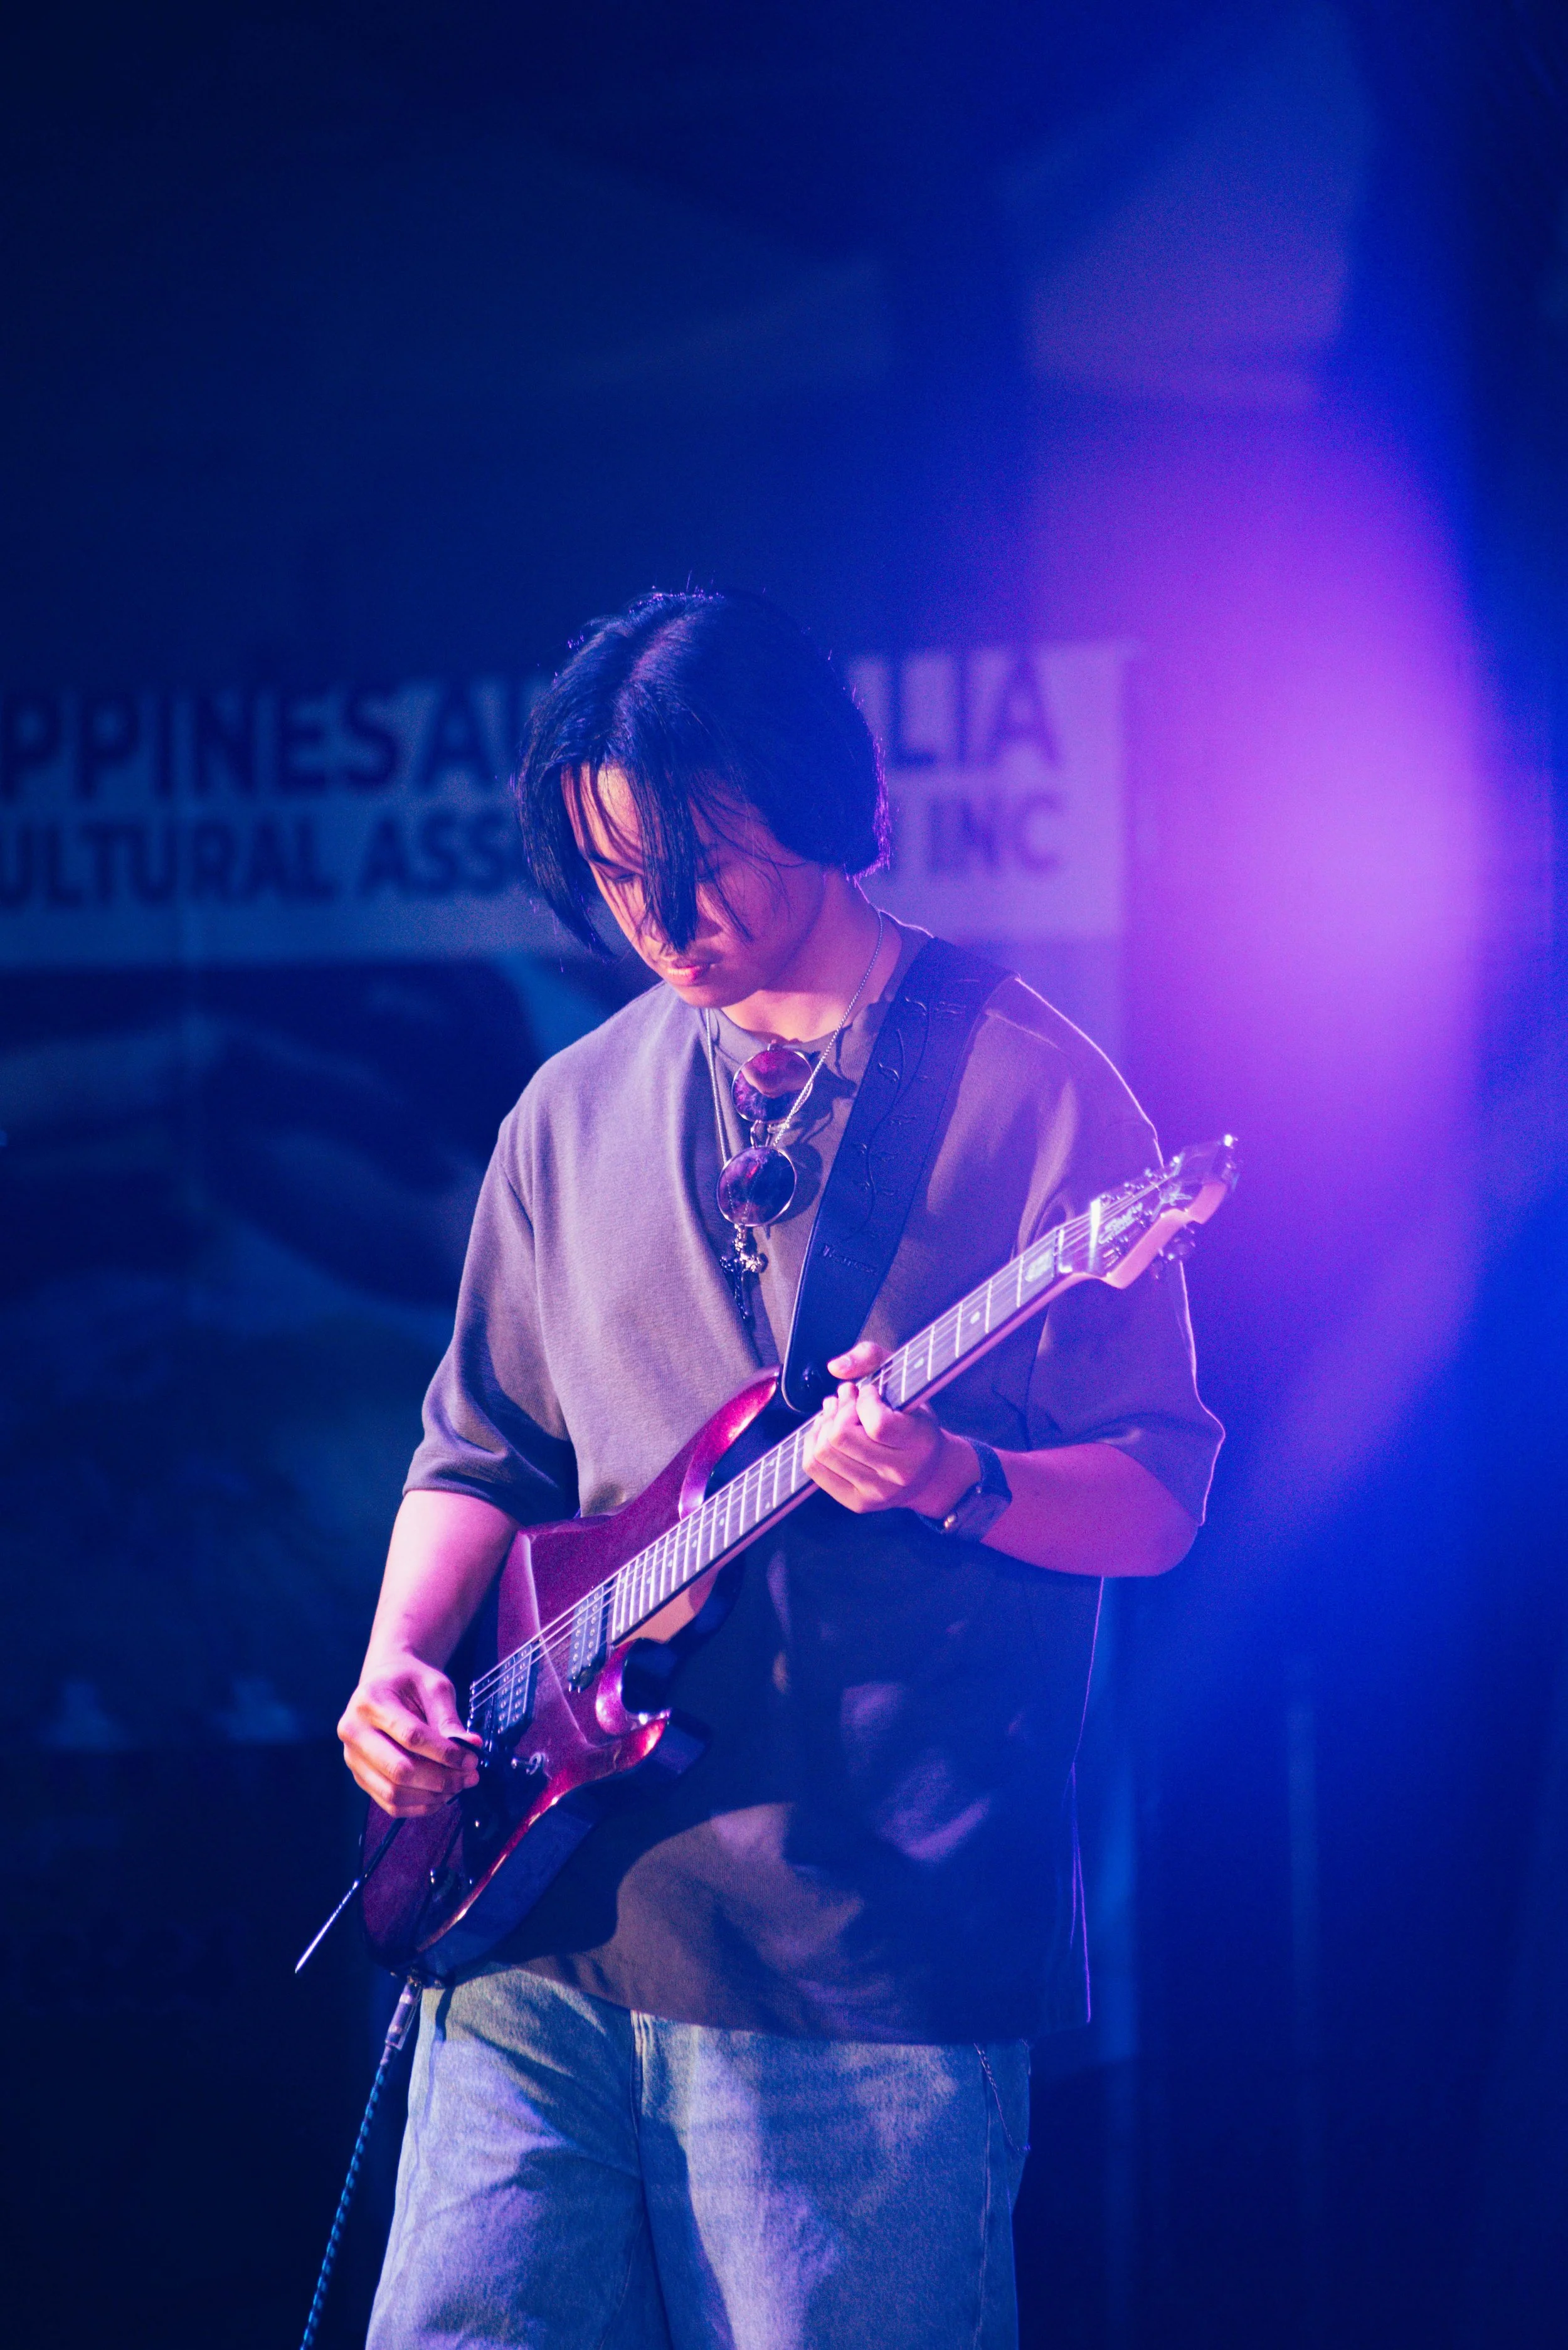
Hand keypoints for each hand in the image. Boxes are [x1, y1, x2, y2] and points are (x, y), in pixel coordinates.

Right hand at [338, 1652, 481, 1816]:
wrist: (383, 1683)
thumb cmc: (410, 1682)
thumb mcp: (434, 1686)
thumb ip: (449, 1718)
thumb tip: (471, 1746)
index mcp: (370, 1701)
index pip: (410, 1736)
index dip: (444, 1753)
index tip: (472, 1759)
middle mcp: (353, 1732)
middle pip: (399, 1770)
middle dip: (440, 1779)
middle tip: (470, 1777)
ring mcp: (352, 1758)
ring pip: (392, 1792)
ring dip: (431, 1796)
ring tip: (458, 1786)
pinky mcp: (359, 1776)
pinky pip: (388, 1804)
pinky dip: (418, 1806)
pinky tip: (440, 1797)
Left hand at [801, 1341, 978, 1518]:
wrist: (929, 1473)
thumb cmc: (914, 1420)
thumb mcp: (905, 1379)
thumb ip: (872, 1356)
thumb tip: (836, 1368)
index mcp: (920, 1443)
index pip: (877, 1424)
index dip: (864, 1401)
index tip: (871, 1393)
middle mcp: (899, 1473)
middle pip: (841, 1437)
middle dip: (839, 1410)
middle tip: (847, 1397)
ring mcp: (876, 1493)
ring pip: (823, 1452)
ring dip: (824, 1423)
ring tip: (836, 1412)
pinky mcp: (857, 1502)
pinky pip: (814, 1468)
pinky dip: (814, 1442)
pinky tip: (827, 1431)